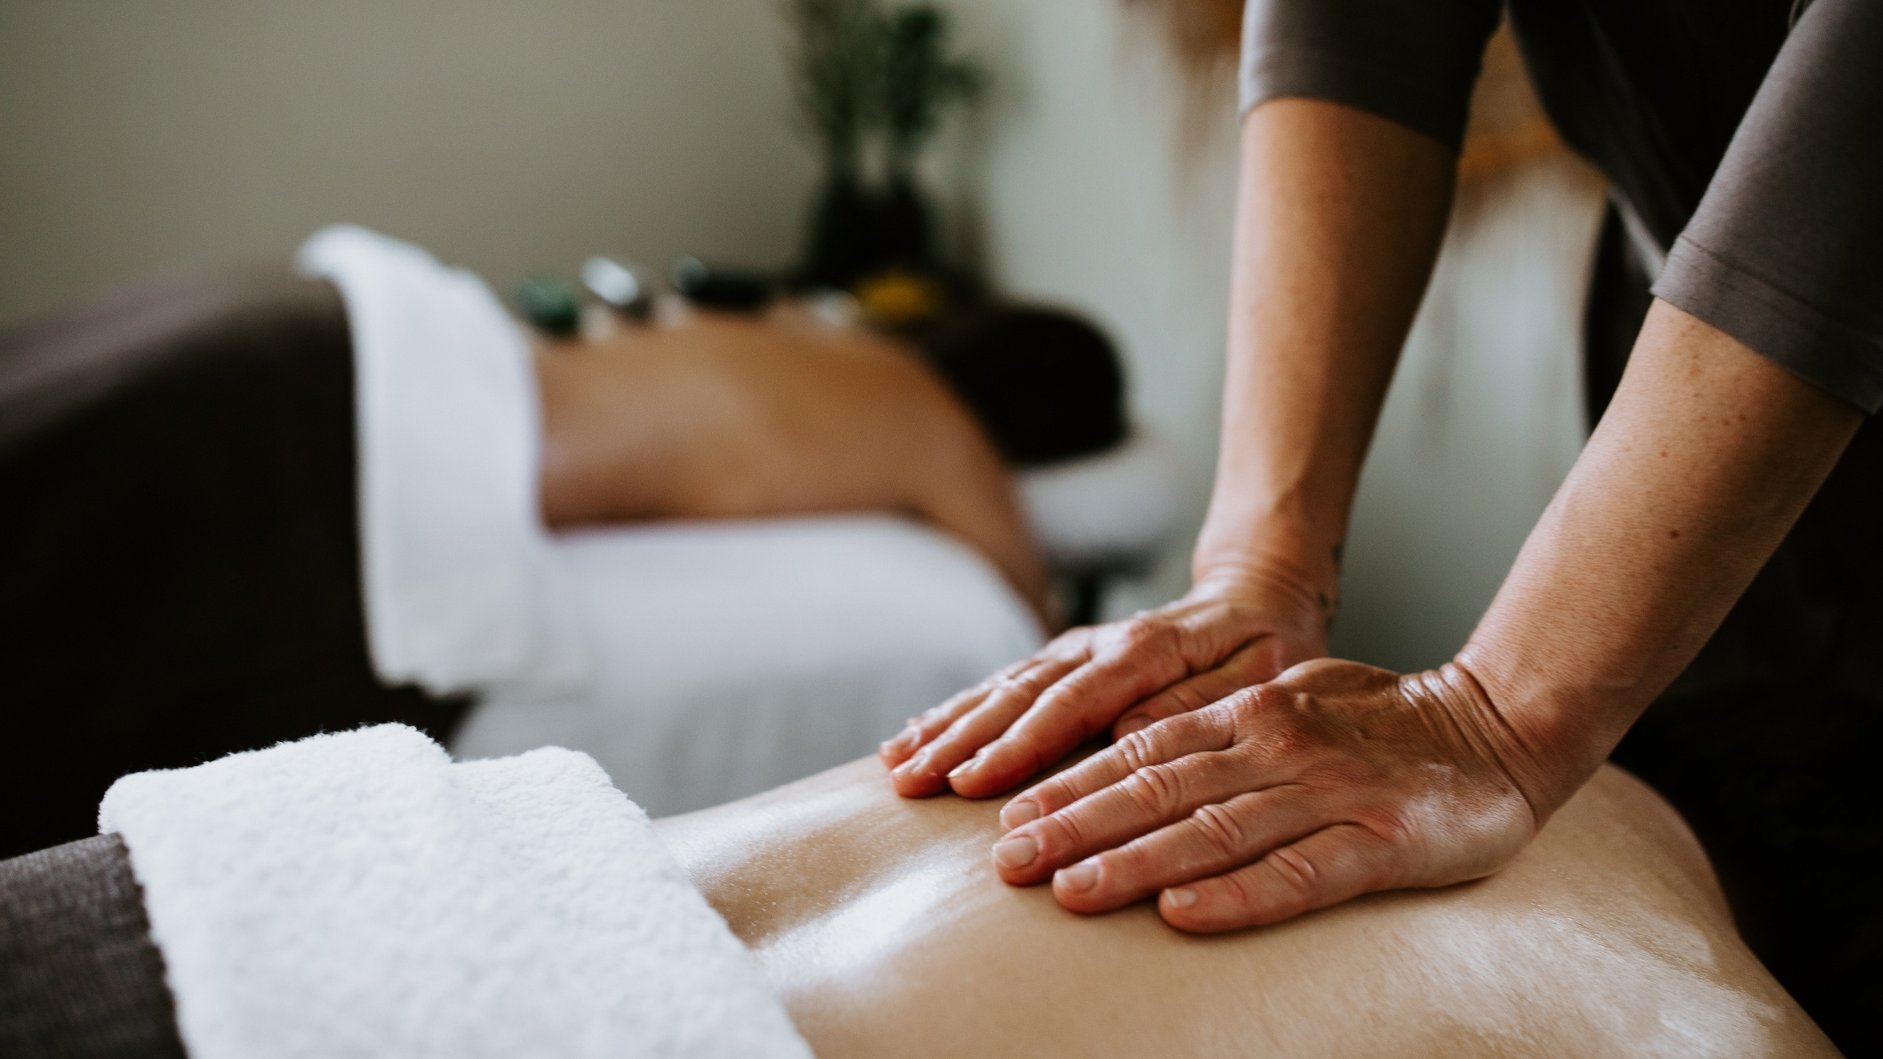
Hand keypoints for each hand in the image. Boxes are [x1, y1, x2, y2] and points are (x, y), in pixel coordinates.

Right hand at [878, 567, 1329, 798]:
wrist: (1257, 594)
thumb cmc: (1268, 644)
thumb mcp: (1262, 672)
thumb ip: (1200, 699)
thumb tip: (1132, 729)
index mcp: (1146, 650)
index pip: (1073, 703)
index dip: (1020, 744)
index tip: (974, 780)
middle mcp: (1099, 644)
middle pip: (1020, 695)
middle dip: (961, 740)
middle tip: (911, 782)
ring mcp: (1076, 649)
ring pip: (1000, 687)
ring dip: (945, 726)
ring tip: (897, 764)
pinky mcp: (1064, 660)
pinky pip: (1001, 685)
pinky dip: (954, 711)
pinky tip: (914, 736)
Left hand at [986, 658, 1548, 931]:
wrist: (1503, 725)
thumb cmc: (1384, 722)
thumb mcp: (1288, 701)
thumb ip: (1216, 726)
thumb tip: (1129, 748)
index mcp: (1250, 713)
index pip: (1141, 750)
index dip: (1070, 784)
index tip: (1006, 817)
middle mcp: (1277, 746)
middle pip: (1158, 788)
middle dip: (1075, 826)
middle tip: (1007, 863)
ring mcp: (1328, 795)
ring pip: (1213, 830)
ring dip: (1133, 861)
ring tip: (1069, 892)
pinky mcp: (1382, 844)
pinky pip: (1299, 875)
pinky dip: (1237, 897)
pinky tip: (1183, 916)